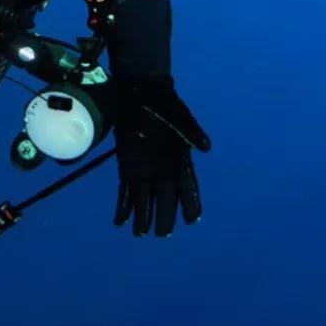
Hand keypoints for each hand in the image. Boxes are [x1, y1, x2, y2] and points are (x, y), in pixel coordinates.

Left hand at [113, 74, 210, 237]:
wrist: (142, 91)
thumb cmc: (166, 105)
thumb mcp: (181, 117)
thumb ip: (192, 132)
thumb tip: (205, 146)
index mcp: (179, 162)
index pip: (188, 189)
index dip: (191, 205)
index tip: (190, 219)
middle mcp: (163, 171)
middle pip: (166, 200)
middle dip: (164, 218)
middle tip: (161, 234)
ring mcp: (144, 171)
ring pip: (145, 200)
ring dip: (142, 217)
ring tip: (139, 234)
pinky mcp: (127, 167)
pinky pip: (126, 191)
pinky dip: (123, 206)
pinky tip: (120, 221)